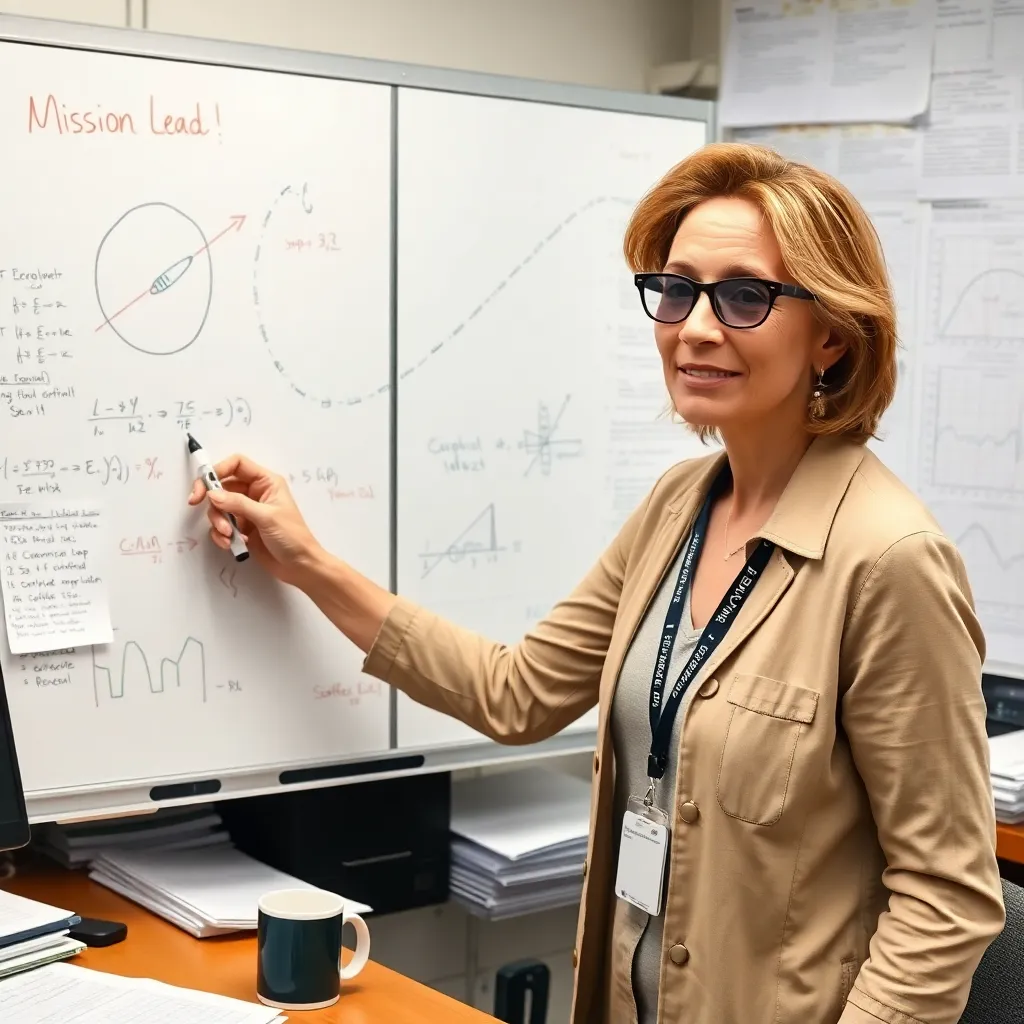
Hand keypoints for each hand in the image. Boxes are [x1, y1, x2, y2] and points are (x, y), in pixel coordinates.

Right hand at [187, 453, 322, 587]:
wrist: (300, 566)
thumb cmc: (292, 537)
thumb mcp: (266, 517)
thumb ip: (238, 504)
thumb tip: (212, 494)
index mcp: (266, 482)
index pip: (237, 464)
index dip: (218, 469)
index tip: (204, 484)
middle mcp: (254, 493)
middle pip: (222, 486)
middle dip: (212, 499)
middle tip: (195, 504)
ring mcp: (247, 511)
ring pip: (219, 508)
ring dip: (218, 522)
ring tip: (229, 536)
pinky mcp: (241, 528)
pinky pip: (221, 526)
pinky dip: (221, 535)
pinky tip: (232, 544)